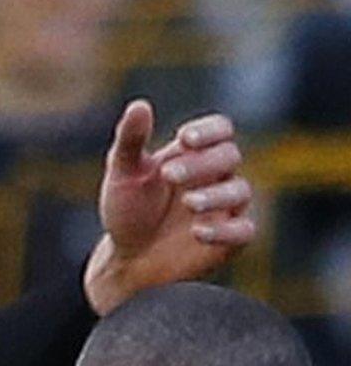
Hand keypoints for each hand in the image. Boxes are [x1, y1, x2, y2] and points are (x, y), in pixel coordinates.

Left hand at [83, 101, 255, 315]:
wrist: (127, 260)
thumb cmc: (128, 211)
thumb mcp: (122, 175)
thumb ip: (131, 141)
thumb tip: (139, 105)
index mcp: (194, 155)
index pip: (220, 130)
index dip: (209, 131)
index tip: (185, 138)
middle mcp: (216, 177)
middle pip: (228, 157)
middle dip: (201, 164)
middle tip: (169, 175)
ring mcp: (225, 208)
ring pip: (240, 191)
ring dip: (215, 195)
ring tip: (187, 202)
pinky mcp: (229, 241)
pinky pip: (244, 231)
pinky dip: (225, 231)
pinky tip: (197, 232)